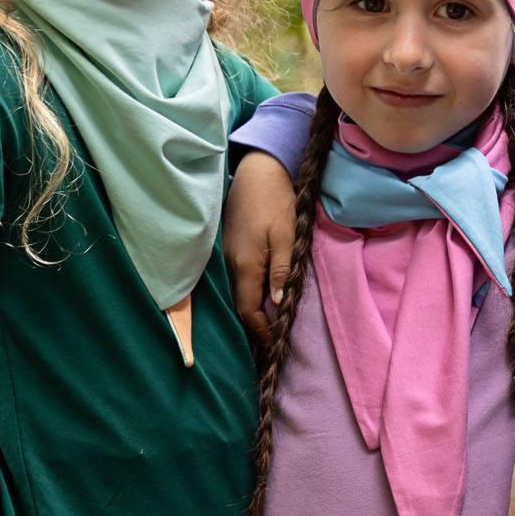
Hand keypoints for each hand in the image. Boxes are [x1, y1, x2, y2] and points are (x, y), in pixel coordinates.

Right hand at [226, 150, 299, 346]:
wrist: (258, 171)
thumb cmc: (275, 201)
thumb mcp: (286, 236)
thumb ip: (281, 270)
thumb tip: (278, 303)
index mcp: (246, 265)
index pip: (249, 310)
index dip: (260, 330)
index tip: (273, 343)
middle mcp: (232, 264)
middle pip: (241, 304)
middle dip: (255, 325)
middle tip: (272, 340)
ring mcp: (228, 256)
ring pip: (239, 292)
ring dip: (253, 309)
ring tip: (269, 323)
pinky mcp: (231, 248)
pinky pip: (238, 279)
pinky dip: (249, 293)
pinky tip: (261, 295)